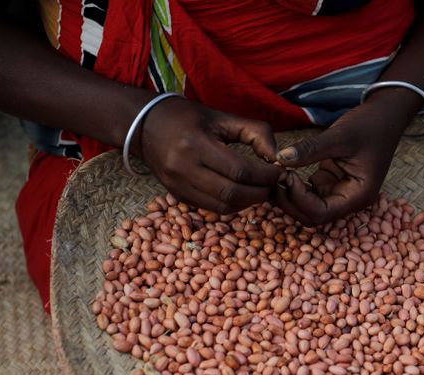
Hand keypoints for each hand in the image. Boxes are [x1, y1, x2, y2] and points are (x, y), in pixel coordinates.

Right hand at [139, 98, 279, 213]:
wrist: (144, 125)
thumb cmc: (187, 118)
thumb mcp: (222, 116)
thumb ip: (255, 132)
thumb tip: (277, 156)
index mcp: (195, 144)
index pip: (239, 170)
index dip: (265, 175)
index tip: (279, 171)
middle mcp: (183, 168)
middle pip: (232, 193)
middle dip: (260, 192)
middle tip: (273, 184)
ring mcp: (178, 185)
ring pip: (222, 207)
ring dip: (248, 202)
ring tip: (260, 190)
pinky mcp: (177, 195)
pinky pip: (211, 208)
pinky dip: (232, 205)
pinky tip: (242, 193)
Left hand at [273, 96, 410, 225]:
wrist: (386, 115)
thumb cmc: (371, 124)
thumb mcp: (340, 135)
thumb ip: (310, 149)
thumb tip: (280, 158)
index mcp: (358, 195)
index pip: (321, 212)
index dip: (299, 199)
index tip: (286, 175)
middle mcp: (349, 200)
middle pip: (312, 216)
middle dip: (290, 202)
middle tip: (274, 177)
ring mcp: (339, 193)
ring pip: (307, 208)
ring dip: (290, 196)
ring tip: (276, 173)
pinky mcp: (331, 183)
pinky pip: (308, 194)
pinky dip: (294, 186)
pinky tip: (284, 170)